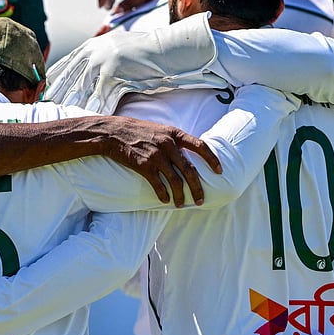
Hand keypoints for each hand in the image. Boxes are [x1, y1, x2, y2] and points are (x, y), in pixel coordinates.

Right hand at [102, 115, 220, 206]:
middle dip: (197, 188)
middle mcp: (168, 144)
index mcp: (174, 134)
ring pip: (175, 181)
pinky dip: (163, 195)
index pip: (200, 146)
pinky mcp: (144, 166)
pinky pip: (158, 184)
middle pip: (190, 170)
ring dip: (180, 196)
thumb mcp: (161, 130)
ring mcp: (156, 155)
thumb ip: (175, 140)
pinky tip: (165, 200)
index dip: (212, 159)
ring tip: (182, 204)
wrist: (114, 133)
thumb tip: (190, 153)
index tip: (219, 171)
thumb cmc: (139, 131)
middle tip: (201, 199)